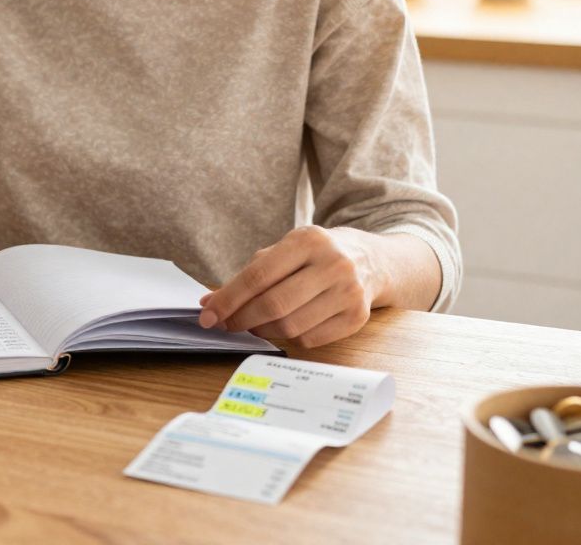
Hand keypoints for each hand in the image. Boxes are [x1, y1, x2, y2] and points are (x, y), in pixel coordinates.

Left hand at [198, 226, 385, 347]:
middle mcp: (333, 264)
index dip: (228, 299)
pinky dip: (288, 338)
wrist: (372, 260)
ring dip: (263, 330)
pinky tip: (283, 326)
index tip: (208, 315)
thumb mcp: (285, 251)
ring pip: (290, 326)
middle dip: (241, 319)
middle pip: (274, 304)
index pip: (258, 276)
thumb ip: (248, 274)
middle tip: (225, 324)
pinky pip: (310, 339)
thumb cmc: (316, 255)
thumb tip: (210, 302)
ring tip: (253, 323)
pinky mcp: (357, 317)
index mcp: (308, 241)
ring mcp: (348, 292)